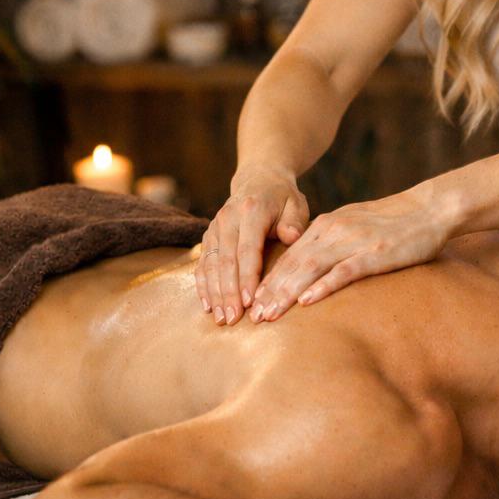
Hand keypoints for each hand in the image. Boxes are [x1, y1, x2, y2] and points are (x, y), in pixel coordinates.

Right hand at [196, 165, 309, 324]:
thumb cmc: (283, 198)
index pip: (247, 248)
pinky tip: (207, 305)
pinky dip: (203, 285)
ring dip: (214, 293)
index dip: (247, 276)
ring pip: (211, 264)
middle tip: (232, 319)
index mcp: (251, 210)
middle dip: (228, 292)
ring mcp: (214, 227)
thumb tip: (291, 238)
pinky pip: (202, 263)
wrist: (259, 179)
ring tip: (220, 318)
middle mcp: (227, 218)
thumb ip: (294, 222)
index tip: (248, 301)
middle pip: (226, 260)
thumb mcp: (296, 204)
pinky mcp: (208, 236)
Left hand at [249, 186, 452, 320]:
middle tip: (253, 316)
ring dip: (287, 292)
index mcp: (328, 224)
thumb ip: (332, 240)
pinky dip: (323, 286)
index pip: (290, 255)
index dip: (269, 279)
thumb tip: (310, 263)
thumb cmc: (395, 222)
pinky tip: (307, 301)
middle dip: (270, 291)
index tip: (252, 301)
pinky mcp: (375, 253)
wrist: (430, 209)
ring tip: (270, 313)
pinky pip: (344, 271)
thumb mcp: (355, 225)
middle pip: (294, 263)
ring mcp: (354, 241)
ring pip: (311, 268)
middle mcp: (335, 230)